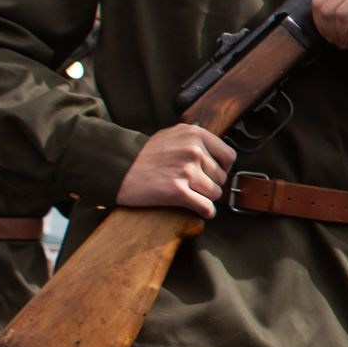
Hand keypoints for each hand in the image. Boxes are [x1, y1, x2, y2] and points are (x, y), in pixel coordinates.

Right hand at [115, 124, 235, 216]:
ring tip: (193, 196)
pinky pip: (205, 207)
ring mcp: (186, 171)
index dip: (223, 168)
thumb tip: (217, 155)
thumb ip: (195, 141)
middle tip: (196, 186)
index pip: (229, 156)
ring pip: (215, 193)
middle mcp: (194, 150)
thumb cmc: (144, 154)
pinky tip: (201, 211)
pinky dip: (206, 212)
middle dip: (211, 184)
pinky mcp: (177, 191)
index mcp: (195, 134)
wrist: (118, 166)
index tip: (214, 173)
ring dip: (206, 198)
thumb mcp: (173, 135)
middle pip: (221, 177)